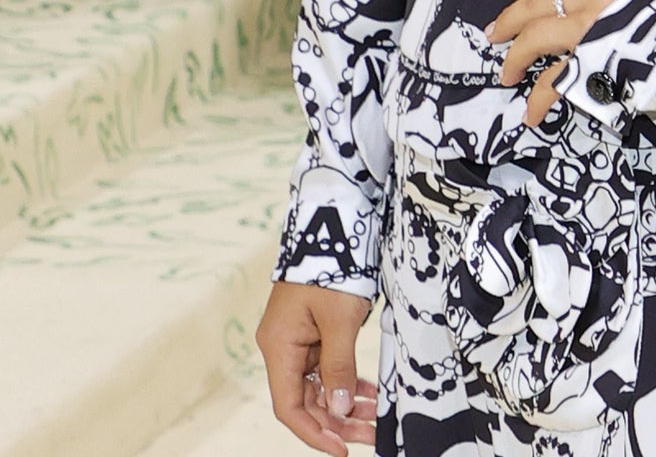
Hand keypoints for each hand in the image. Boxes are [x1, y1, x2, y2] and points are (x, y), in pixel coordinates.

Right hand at [255, 282, 379, 452]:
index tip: (343, 450)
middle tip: (371, 434)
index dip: (315, 433)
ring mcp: (297, 339)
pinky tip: (369, 393)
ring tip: (376, 417)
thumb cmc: (333, 266)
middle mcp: (282, 347)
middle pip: (305, 400)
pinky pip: (327, 367)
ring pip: (318, 386)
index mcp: (279, 346)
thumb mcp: (340, 320)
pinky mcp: (313, 330)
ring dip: (344, 403)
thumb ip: (339, 367)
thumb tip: (338, 410)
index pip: (289, 407)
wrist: (333, 221)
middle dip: (337, 421)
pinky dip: (346, 381)